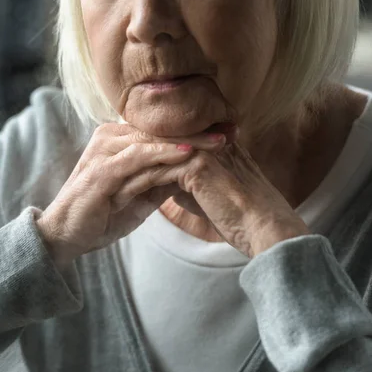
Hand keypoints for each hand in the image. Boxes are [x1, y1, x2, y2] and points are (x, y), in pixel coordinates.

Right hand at [36, 123, 225, 264]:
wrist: (66, 235)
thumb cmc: (101, 215)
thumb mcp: (138, 196)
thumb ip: (161, 180)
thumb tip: (192, 172)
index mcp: (118, 140)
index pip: (162, 131)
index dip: (195, 131)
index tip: (228, 132)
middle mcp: (110, 138)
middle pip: (161, 130)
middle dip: (199, 131)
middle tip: (233, 130)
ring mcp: (104, 151)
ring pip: (153, 140)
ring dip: (189, 140)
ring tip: (220, 140)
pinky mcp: (101, 169)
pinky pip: (138, 157)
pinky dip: (164, 154)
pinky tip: (189, 153)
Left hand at [111, 141, 309, 256]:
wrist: (265, 229)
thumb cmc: (240, 218)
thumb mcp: (208, 195)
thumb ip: (187, 183)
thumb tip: (165, 183)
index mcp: (211, 145)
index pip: (170, 143)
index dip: (145, 157)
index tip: (123, 170)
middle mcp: (207, 142)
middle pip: (159, 144)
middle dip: (132, 159)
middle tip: (107, 172)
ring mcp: (203, 151)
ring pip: (155, 156)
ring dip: (130, 171)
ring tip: (107, 186)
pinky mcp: (199, 166)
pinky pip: (159, 171)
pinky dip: (138, 184)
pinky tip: (120, 197)